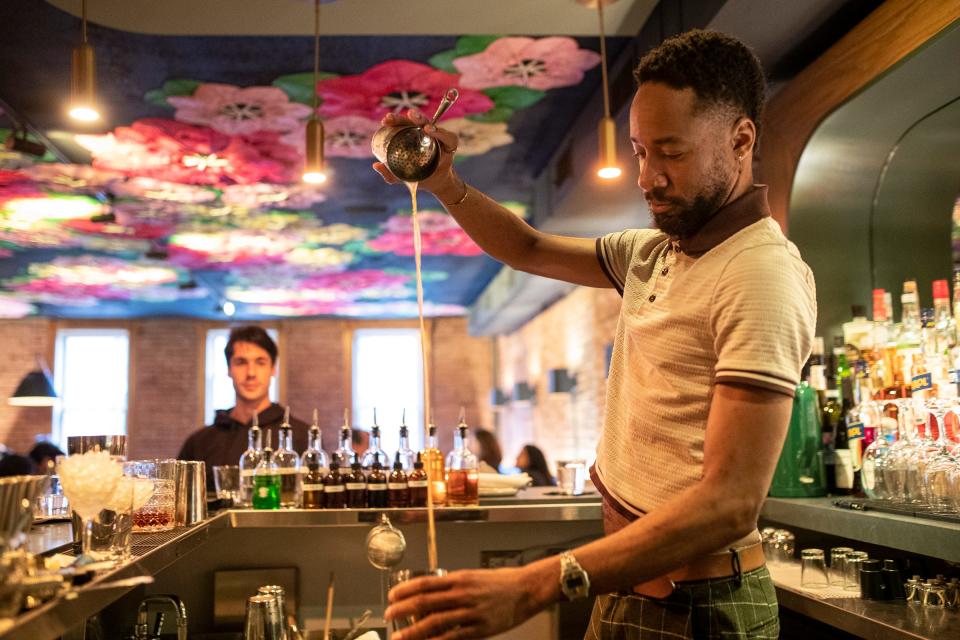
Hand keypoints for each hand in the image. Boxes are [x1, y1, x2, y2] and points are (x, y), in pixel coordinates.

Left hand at [371, 109, 464, 202]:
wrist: (437, 184)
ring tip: (412, 121)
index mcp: (411, 138)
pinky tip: (430, 130)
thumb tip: (376, 165)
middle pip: (413, 122)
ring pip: (429, 124)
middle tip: (392, 118)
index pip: (402, 126)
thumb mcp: (402, 178)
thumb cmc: (420, 177)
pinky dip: (439, 132)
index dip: (394, 121)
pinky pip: (446, 136)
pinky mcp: (449, 143)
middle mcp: (423, 134)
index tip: (384, 121)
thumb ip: (390, 174)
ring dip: (421, 120)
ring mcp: (437, 137)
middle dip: (402, 118)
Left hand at [385, 565, 554, 639]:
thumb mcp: (472, 577)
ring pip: (434, 623)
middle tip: (388, 616)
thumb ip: (451, 585)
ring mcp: (470, 612)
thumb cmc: (499, 583)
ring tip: (399, 637)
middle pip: (424, 602)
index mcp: (458, 579)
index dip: (404, 591)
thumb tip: (429, 594)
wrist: (525, 590)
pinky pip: (452, 638)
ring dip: (413, 631)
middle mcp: (462, 594)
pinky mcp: (479, 629)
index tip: (391, 597)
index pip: (424, 584)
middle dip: (402, 610)